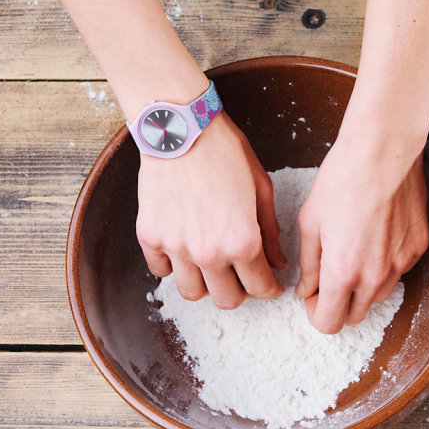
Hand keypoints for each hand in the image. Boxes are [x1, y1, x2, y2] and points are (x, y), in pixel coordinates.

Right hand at [135, 112, 287, 308]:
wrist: (183, 129)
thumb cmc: (227, 153)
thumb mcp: (262, 189)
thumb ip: (270, 232)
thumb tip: (277, 263)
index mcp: (242, 242)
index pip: (260, 287)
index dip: (269, 289)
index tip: (269, 285)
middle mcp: (209, 252)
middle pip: (226, 300)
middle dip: (240, 291)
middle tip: (242, 275)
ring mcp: (176, 248)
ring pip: (192, 293)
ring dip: (206, 284)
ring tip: (212, 265)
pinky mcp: (150, 237)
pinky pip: (161, 270)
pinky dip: (173, 266)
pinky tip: (184, 249)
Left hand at [294, 133, 428, 333]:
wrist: (383, 150)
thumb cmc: (342, 179)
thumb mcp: (311, 222)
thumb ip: (308, 264)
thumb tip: (307, 289)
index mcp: (343, 271)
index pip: (329, 323)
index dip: (316, 312)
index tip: (313, 295)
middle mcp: (375, 275)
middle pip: (356, 316)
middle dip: (339, 303)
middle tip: (329, 276)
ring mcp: (401, 262)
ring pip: (379, 296)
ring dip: (362, 286)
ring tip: (354, 250)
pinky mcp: (418, 246)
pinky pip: (398, 270)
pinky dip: (385, 263)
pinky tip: (376, 233)